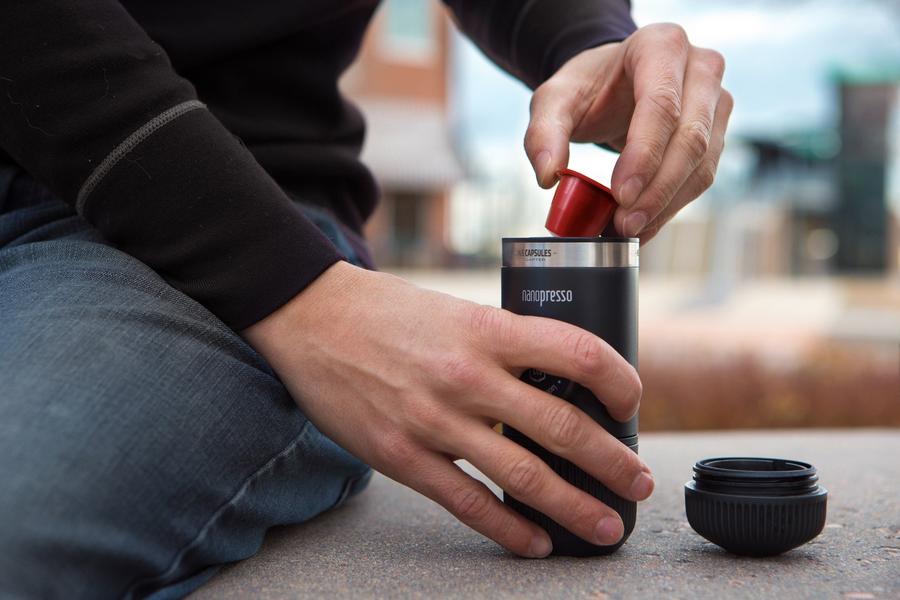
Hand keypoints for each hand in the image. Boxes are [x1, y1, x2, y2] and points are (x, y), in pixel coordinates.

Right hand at [243, 260, 651, 557]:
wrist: (311, 317)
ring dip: (574, 507)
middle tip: (638, 481)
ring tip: (605, 525)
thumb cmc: (386, 310)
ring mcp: (434, 420)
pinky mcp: (403, 456)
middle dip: (612, 462)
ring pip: (523, 476)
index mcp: (486, 329)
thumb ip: (499, 343)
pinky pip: (467, 502)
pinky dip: (508, 529)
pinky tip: (535, 543)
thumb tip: (550, 379)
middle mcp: (467, 376)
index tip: (630, 401)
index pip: (576, 352)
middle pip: (562, 427)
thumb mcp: (454, 310)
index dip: (617, 380)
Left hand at [525, 23, 732, 241]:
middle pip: (691, 138)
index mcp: (660, 46)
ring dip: (667, 204)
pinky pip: (703, 176)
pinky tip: (643, 224)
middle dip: (657, 189)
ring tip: (629, 229)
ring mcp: (716, 100)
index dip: (645, 154)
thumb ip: (543, 133)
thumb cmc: (587, 87)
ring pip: (703, 163)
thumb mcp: (553, 101)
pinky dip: (672, 206)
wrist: (613, 84)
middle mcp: (700, 67)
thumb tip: (548, 175)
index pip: (661, 104)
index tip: (621, 196)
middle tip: (623, 223)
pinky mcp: (718, 132)